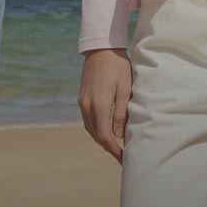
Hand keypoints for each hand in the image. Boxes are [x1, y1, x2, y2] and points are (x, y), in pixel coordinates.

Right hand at [78, 47, 131, 163]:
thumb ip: (121, 114)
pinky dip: (95, 128)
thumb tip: (118, 136)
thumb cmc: (117, 66)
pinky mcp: (81, 97)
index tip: (124, 158)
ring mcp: (82, 101)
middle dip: (108, 147)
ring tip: (115, 145)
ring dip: (101, 139)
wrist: (101, 48)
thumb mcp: (124, 89)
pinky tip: (104, 129)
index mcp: (99, 104)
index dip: (114, 150)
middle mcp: (87, 105)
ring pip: (90, 128)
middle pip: (96, 135)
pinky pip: (87, 119)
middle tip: (121, 155)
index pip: (104, 135)